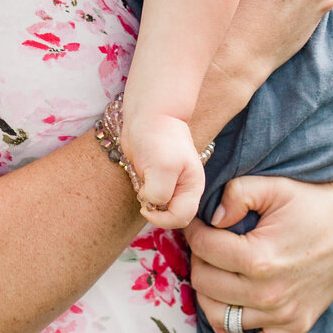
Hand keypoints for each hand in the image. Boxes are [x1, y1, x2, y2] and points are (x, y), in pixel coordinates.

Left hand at [122, 111, 205, 228]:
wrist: (148, 114)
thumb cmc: (158, 137)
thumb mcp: (162, 168)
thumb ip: (160, 194)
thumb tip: (151, 205)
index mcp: (193, 186)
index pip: (181, 217)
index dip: (162, 218)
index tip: (145, 206)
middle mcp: (184, 187)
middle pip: (172, 215)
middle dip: (155, 210)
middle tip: (143, 193)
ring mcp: (171, 182)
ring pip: (159, 207)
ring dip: (147, 200)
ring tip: (142, 180)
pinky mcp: (156, 177)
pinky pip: (150, 195)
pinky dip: (142, 191)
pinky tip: (139, 176)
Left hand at [185, 169, 332, 332]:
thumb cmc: (312, 202)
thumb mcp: (274, 186)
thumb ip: (236, 194)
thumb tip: (211, 218)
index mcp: (259, 257)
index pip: (203, 247)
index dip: (193, 229)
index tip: (197, 221)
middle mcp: (268, 293)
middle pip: (205, 282)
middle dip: (199, 258)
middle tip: (208, 243)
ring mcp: (282, 316)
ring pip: (219, 317)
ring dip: (208, 293)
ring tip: (216, 271)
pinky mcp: (295, 327)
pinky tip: (227, 315)